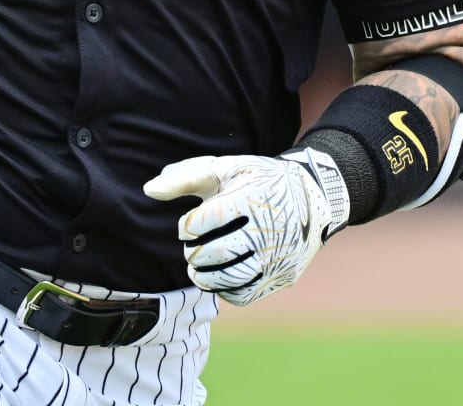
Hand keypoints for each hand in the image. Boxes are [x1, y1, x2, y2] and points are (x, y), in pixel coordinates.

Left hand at [144, 149, 348, 305]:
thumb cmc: (258, 181)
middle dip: (195, 253)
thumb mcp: (226, 169)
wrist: (313, 197)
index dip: (189, 225)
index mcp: (254, 196)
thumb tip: (149, 190)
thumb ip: (186, 178)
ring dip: (205, 275)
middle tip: (192, 247)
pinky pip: (246, 293)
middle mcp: (271, 228)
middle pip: (219, 252)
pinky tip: (219, 275)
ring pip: (233, 277)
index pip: (210, 218)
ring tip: (197, 266)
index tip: (187, 226)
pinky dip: (225, 288)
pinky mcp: (284, 276)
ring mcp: (280, 255)